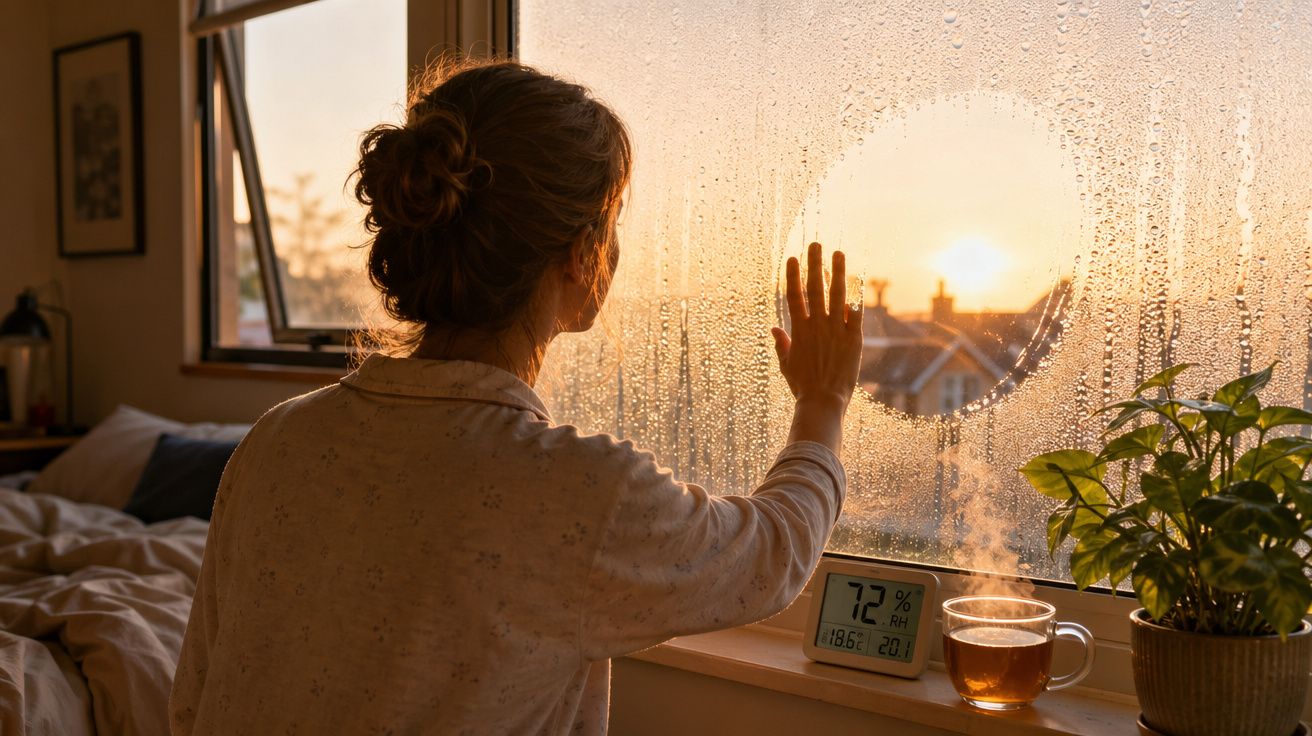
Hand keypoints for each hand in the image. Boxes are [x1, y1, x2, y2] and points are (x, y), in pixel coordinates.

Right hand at [772, 242, 863, 405]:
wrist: (823, 402)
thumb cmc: (802, 386)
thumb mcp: (786, 365)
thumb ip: (782, 344)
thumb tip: (775, 330)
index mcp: (799, 330)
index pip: (794, 295)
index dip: (793, 275)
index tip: (793, 258)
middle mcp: (817, 325)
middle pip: (815, 288)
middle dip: (814, 264)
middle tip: (815, 245)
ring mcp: (836, 330)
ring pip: (837, 294)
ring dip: (837, 272)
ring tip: (838, 253)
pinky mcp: (854, 339)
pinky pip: (856, 312)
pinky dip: (856, 296)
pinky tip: (858, 280)